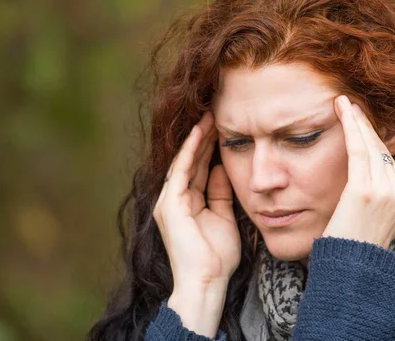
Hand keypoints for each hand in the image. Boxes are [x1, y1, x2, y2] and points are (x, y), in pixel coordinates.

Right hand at [152, 110, 240, 336]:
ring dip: (198, 138)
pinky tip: (201, 132)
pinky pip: (182, 169)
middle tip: (217, 114)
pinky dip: (191, 150)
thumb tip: (224, 168)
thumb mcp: (223, 217)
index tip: (224, 128)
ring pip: (186, 160)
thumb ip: (221, 193)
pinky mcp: (170, 203)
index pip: (200, 168)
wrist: (207, 281)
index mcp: (188, 203)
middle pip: (192, 161)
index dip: (211, 148)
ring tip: (210, 115)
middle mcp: (175, 199)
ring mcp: (170, 200)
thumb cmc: (217, 256)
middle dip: (204, 138)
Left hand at [322, 95, 394, 248]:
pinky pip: (358, 148)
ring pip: (370, 144)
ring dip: (356, 120)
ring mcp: (386, 189)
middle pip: (381, 147)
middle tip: (349, 102)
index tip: (359, 117)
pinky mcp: (366, 190)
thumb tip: (393, 162)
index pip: (388, 156)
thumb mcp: (379, 215)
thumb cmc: (356, 244)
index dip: (372, 135)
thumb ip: (387, 188)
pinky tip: (342, 109)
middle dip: (364, 123)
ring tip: (343, 102)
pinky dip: (350, 126)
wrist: (351, 270)